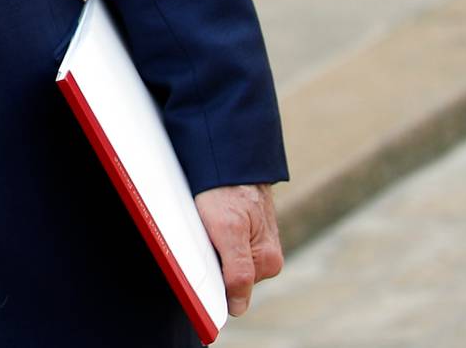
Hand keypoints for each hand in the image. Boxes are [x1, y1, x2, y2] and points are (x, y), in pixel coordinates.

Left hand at [194, 183, 284, 317]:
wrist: (229, 157)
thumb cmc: (226, 189)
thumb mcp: (229, 230)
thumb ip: (237, 270)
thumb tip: (238, 308)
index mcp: (268, 262)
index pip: (234, 293)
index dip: (212, 283)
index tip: (197, 270)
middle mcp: (266, 257)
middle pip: (228, 278)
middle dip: (211, 264)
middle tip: (202, 239)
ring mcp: (256, 245)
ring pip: (224, 262)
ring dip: (210, 250)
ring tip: (206, 226)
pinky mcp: (245, 233)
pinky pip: (223, 247)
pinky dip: (211, 240)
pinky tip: (207, 224)